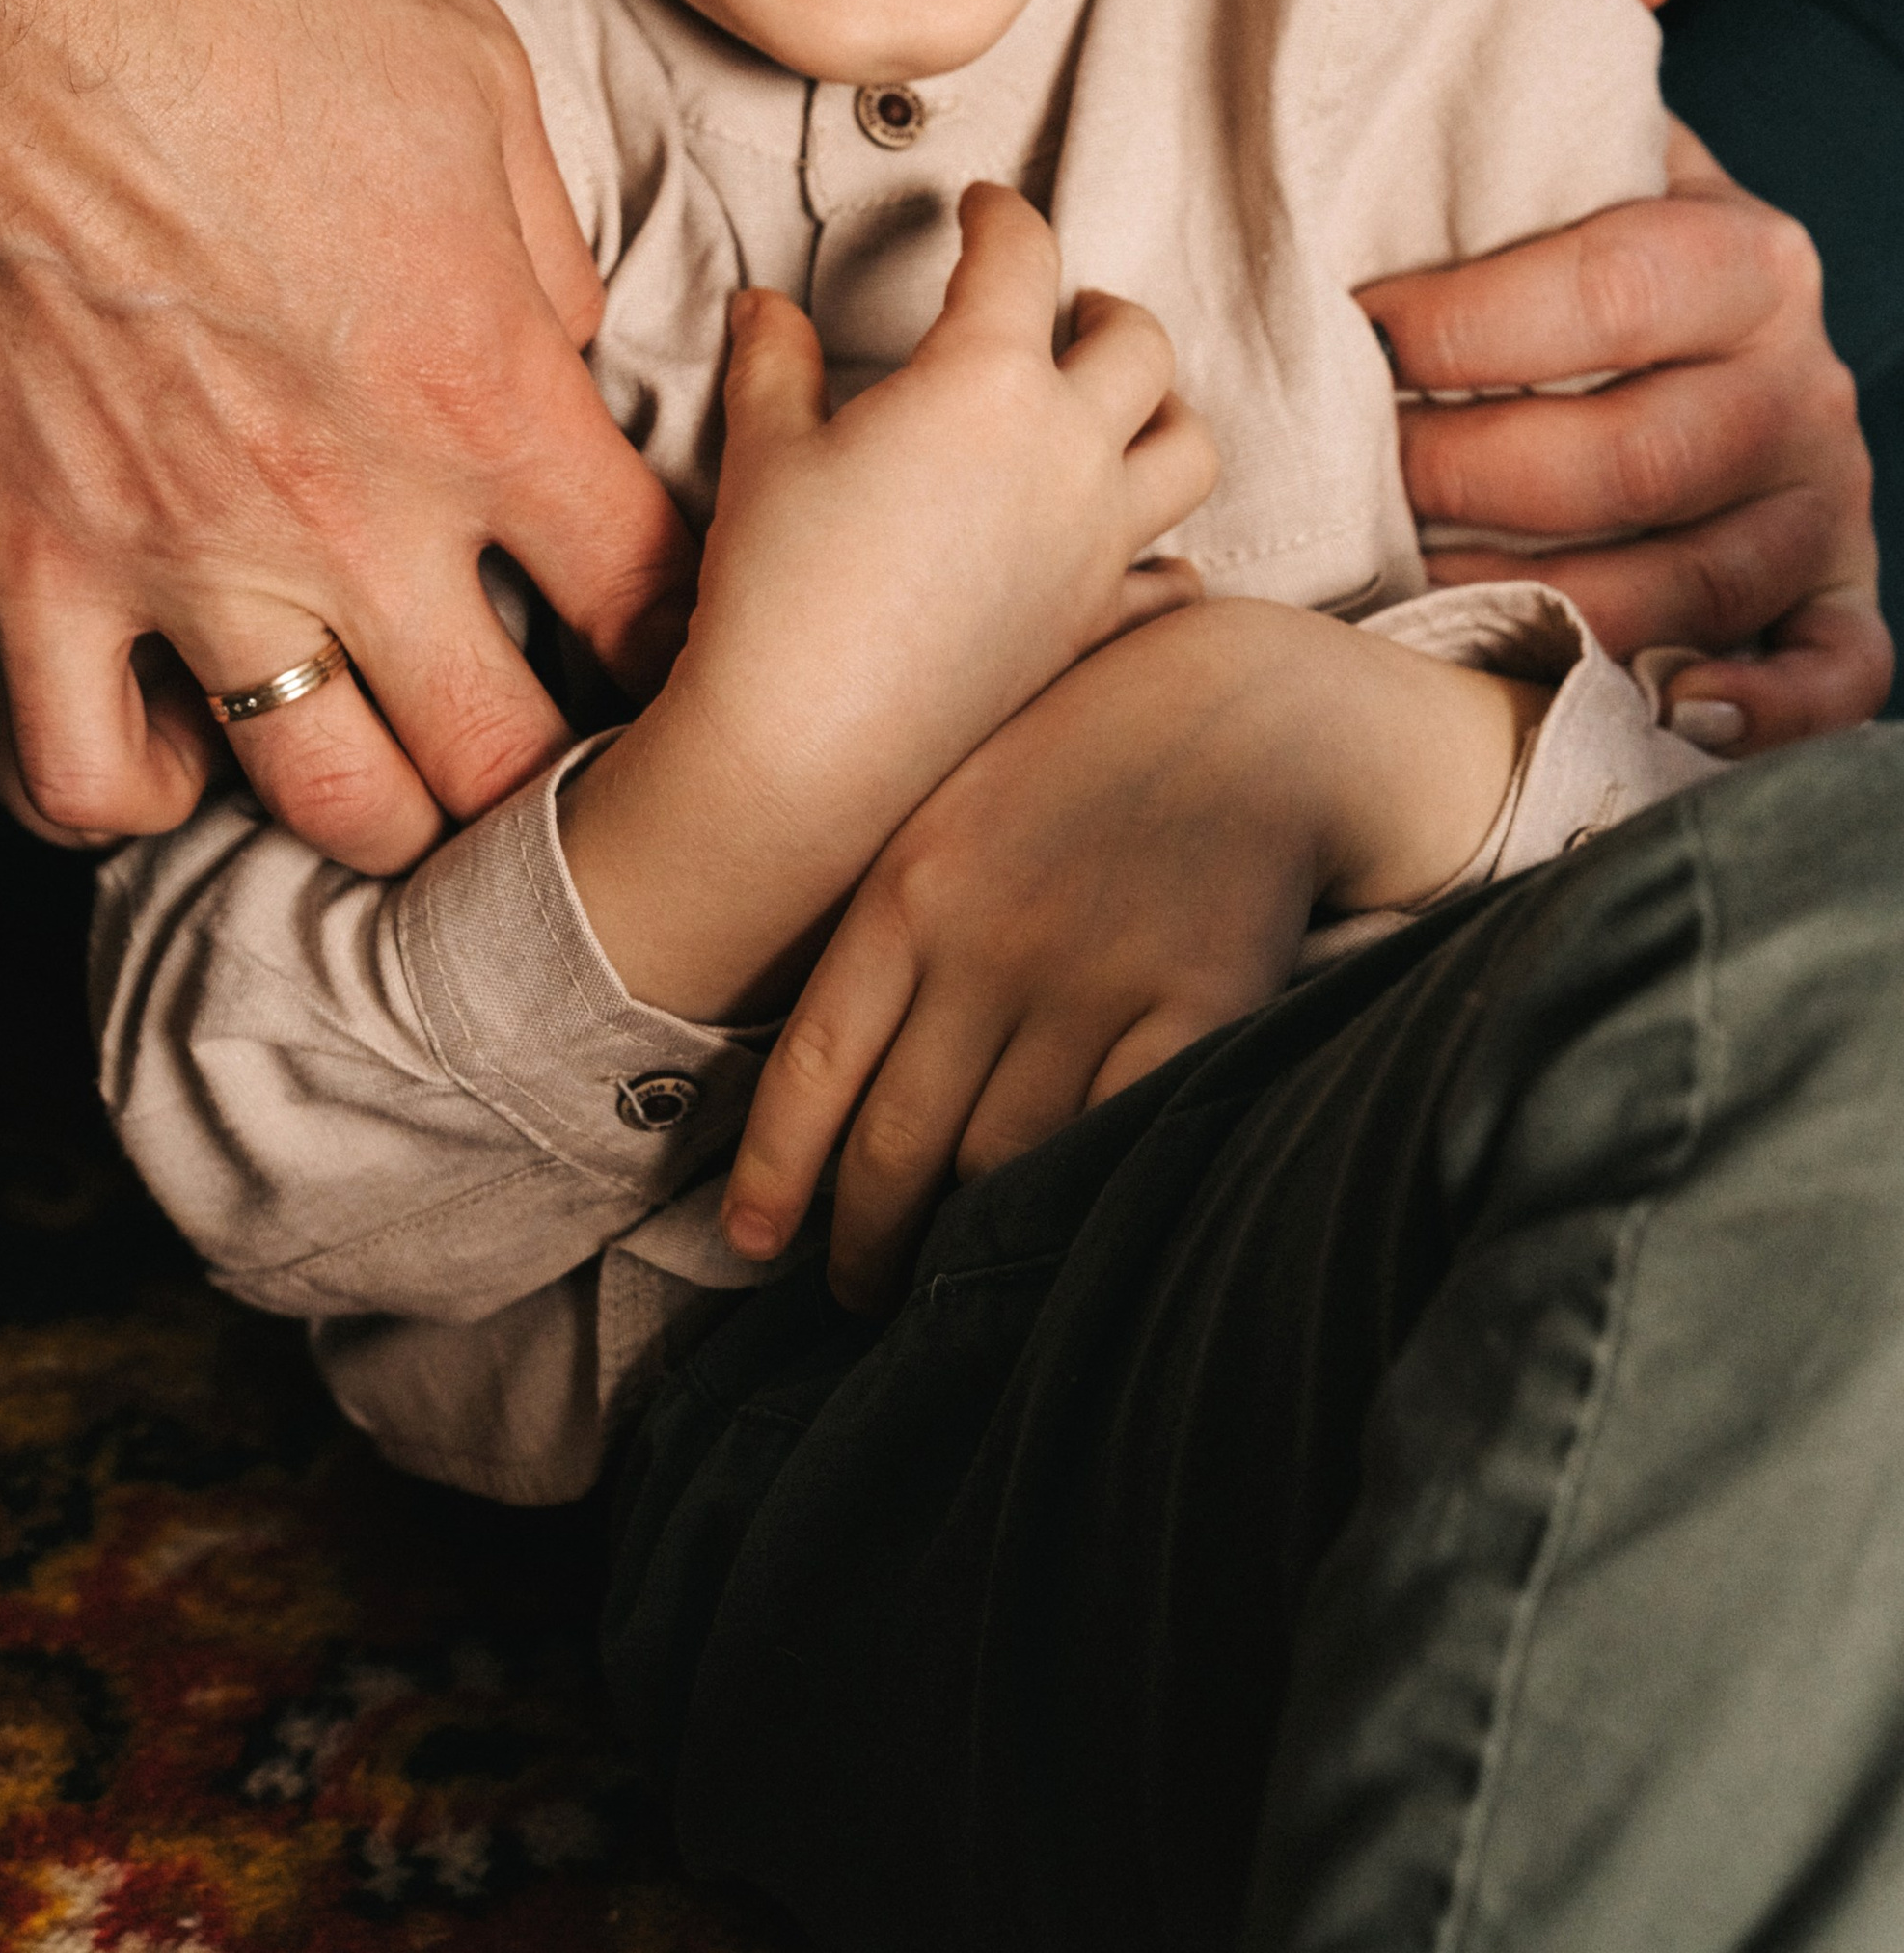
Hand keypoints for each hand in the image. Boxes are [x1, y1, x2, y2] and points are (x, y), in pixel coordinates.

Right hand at [0, 0, 692, 864]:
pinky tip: (178, 736)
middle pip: (504, 753)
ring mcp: (183, 556)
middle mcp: (352, 510)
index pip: (646, 593)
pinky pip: (83, 779)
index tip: (654, 629)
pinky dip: (138, 794)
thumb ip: (546, 239)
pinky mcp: (30, 564)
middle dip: (545, 760)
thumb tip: (570, 336)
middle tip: (536, 720)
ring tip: (381, 747)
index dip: (677, 632)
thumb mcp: (468, 68)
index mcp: (482, 385)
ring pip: (324, 798)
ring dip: (374, 798)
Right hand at [559, 186, 1216, 1022]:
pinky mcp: (1096, 628)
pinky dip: (1165, 559)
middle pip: (1139, 346)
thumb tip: (764, 307)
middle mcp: (1067, 453)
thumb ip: (774, 359)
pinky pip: (1173, 581)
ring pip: (1190, 451)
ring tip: (1120, 410)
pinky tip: (1133, 553)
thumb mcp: (763, 450)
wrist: (806, 750)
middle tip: (1065, 308)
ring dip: (1163, 415)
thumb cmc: (778, 589)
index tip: (983, 206)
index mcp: (986, 381)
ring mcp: (1098, 547)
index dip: (1001, 213)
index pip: (1020, 255)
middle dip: (1104, 310)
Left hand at [720, 597, 1532, 1309]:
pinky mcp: (1195, 1011)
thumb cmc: (1080, 757)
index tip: (752, 1248)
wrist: (1253, 710)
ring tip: (946, 1281)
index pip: (814, 1070)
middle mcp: (989, 946)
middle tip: (858, 1294)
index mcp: (908, 888)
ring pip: (998, 1165)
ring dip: (963, 1245)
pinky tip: (1051, 1237)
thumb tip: (825, 1069)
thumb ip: (889, 923)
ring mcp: (1095, 982)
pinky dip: (1074, 1204)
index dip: (775, 1177)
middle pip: (898, 1146)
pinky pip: (1112, 1142)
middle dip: (867, 1243)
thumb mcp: (952, 807)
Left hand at [1358, 0, 1888, 746]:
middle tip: (1352, 472)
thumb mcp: (1569, 123)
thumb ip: (1588, 8)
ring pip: (1695, 579)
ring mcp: (1821, 507)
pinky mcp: (1827, 607)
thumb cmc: (1564, 240)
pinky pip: (1831, 676)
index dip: (1472, 321)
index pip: (1609, 291)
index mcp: (1746, 255)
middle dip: (1469, 474)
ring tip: (1416, 586)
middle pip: (1632, 455)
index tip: (1354, 327)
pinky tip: (1662, 709)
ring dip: (1547, 596)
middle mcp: (1806, 386)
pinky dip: (1760, 709)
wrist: (1644, 350)